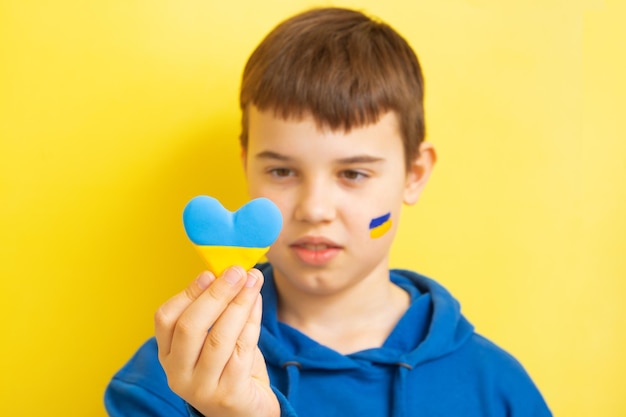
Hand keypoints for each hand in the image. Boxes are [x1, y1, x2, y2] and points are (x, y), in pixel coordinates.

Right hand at [154, 266, 279, 416]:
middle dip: (216, 294)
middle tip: (236, 271)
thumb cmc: (230, 368)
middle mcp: (178, 374)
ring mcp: (202, 387)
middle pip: (190, 327)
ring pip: (218, 338)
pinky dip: (251, 322)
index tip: (209, 272)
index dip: (188, 292)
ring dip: (238, 303)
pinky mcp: (228, 394)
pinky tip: (257, 303)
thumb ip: (214, 313)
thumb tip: (228, 273)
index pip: (166, 319)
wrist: (247, 411)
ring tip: (252, 280)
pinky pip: (242, 351)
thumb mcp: (212, 341)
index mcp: (168, 356)